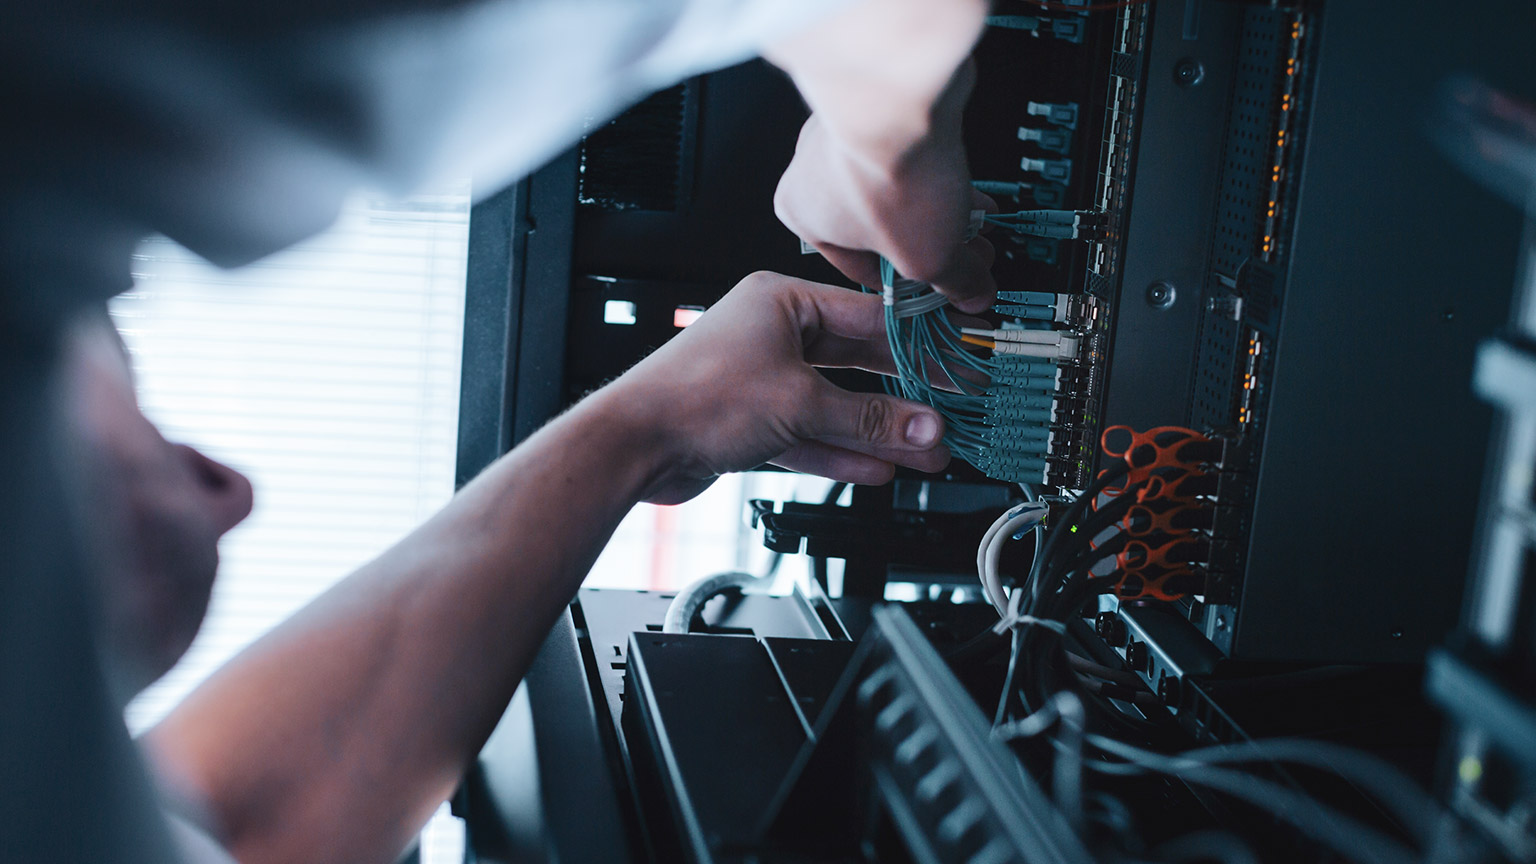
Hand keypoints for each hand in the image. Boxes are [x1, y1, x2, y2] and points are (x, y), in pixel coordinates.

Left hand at [595, 271, 951, 503]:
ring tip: (924, 451)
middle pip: (854, 363)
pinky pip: (809, 434)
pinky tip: (878, 467)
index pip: (867, 316)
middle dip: (902, 395)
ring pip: (834, 405)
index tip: (954, 359)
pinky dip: (841, 451)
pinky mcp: (750, 421)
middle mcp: (770, 334)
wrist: (631, 446)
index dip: (916, 342)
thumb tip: (923, 426)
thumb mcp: (800, 402)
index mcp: (780, 301)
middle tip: (947, 411)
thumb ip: (869, 419)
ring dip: (878, 431)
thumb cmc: (692, 397)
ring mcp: (760, 379)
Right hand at [765, 0, 994, 312]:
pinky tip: (969, 186)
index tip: (935, 290)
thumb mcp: (929, 257)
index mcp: (803, 217)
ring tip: (977, 223)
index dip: (908, 286)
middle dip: (929, 245)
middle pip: (882, 227)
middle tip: (965, 257)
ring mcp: (841, 131)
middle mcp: (811, 171)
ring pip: (896, 189)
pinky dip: (937, 173)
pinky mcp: (876, 104)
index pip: (859, 267)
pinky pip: (909, 154)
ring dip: (938, 210)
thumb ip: (953, 281)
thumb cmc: (888, 176)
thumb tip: (971, 292)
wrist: (903, 96)